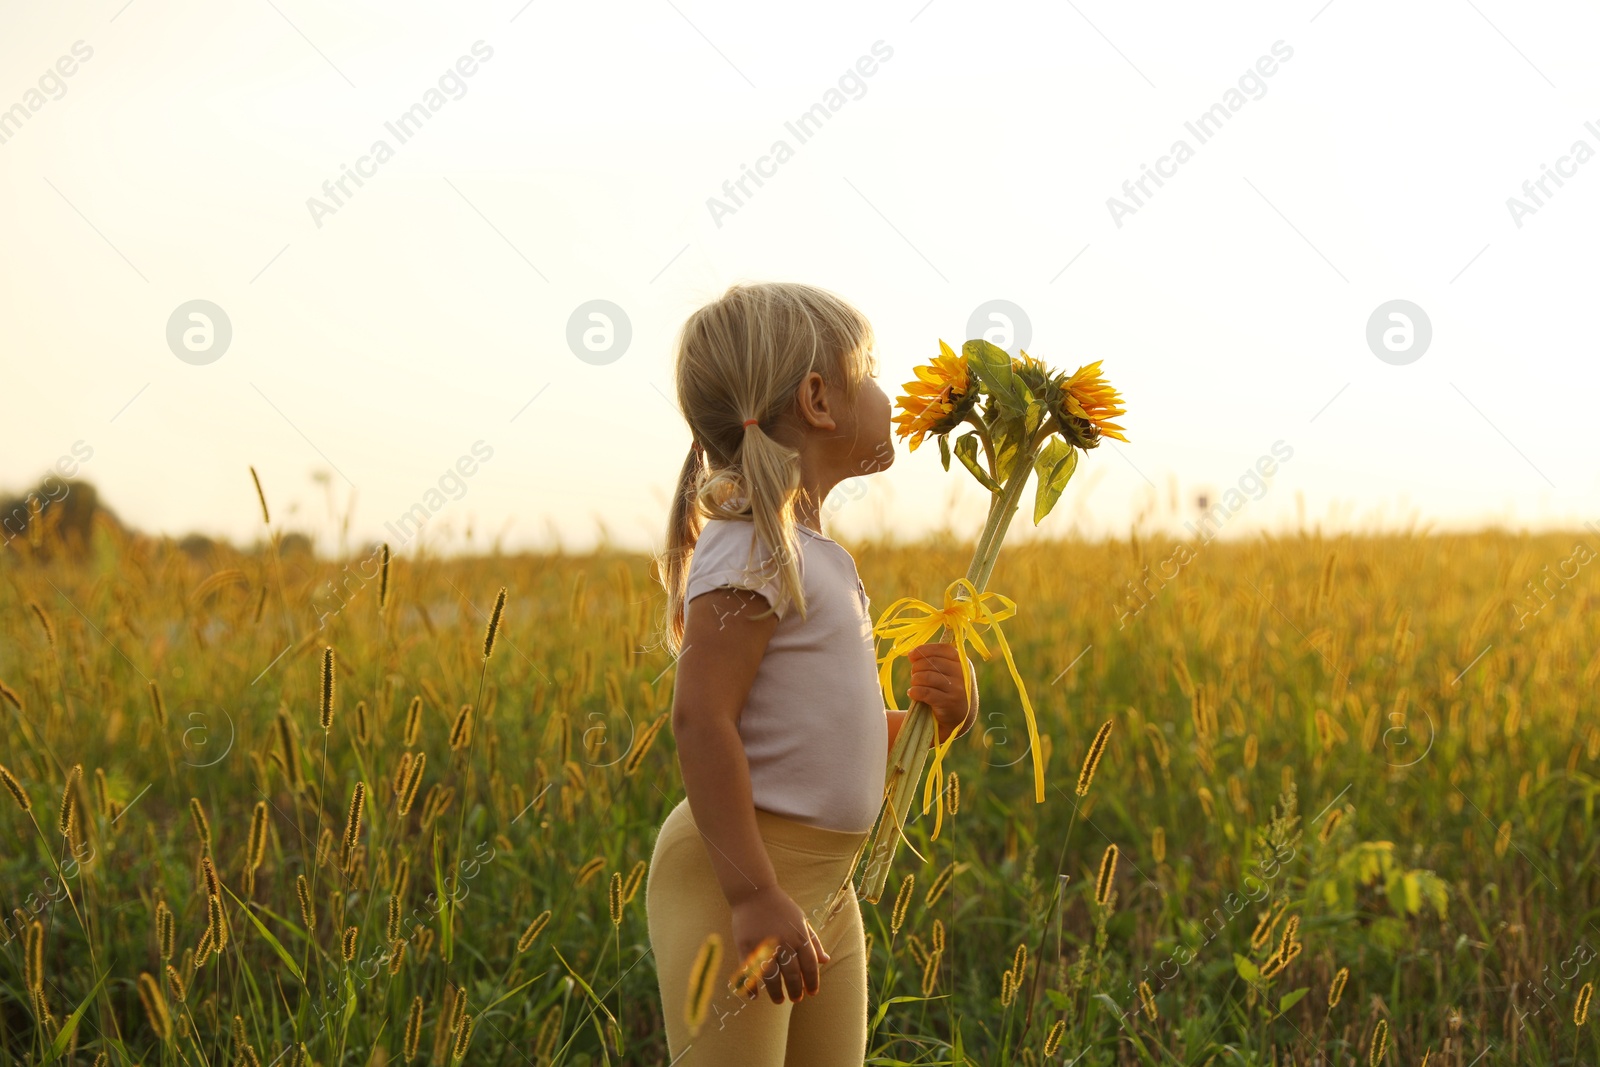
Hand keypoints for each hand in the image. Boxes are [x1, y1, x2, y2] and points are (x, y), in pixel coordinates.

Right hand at [728, 885, 830, 1003]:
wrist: (754, 892)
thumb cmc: (780, 907)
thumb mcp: (801, 920)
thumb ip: (813, 941)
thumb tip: (825, 961)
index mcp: (799, 936)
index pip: (810, 965)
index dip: (812, 981)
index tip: (812, 993)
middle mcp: (784, 942)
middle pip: (792, 974)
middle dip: (795, 990)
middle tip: (796, 999)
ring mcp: (764, 945)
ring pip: (772, 977)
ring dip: (776, 992)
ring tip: (779, 1000)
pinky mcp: (746, 946)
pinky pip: (750, 971)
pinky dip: (752, 986)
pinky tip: (755, 996)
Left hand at [907, 642, 976, 736]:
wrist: (960, 717)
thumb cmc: (949, 690)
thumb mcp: (950, 673)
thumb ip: (936, 660)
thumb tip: (912, 654)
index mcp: (963, 662)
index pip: (942, 649)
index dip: (924, 650)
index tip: (911, 655)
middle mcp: (963, 674)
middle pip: (931, 662)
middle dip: (917, 667)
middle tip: (914, 675)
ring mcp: (957, 688)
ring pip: (926, 677)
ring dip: (915, 680)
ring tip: (914, 685)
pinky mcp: (949, 702)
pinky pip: (925, 692)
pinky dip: (915, 692)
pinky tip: (913, 694)